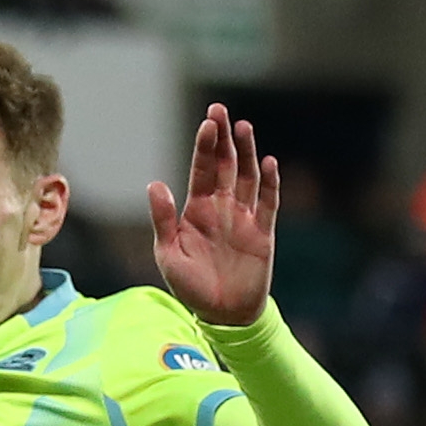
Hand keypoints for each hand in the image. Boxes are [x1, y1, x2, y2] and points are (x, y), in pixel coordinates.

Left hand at [146, 103, 277, 330]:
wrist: (221, 315)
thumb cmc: (190, 286)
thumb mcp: (168, 255)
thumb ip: (163, 220)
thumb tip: (155, 184)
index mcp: (196, 209)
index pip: (201, 170)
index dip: (204, 146)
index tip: (207, 123)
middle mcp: (222, 207)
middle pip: (224, 165)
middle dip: (223, 138)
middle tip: (220, 110)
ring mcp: (244, 218)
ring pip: (247, 177)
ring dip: (246, 152)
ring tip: (244, 127)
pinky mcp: (263, 233)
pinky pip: (268, 203)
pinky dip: (270, 183)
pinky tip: (269, 163)